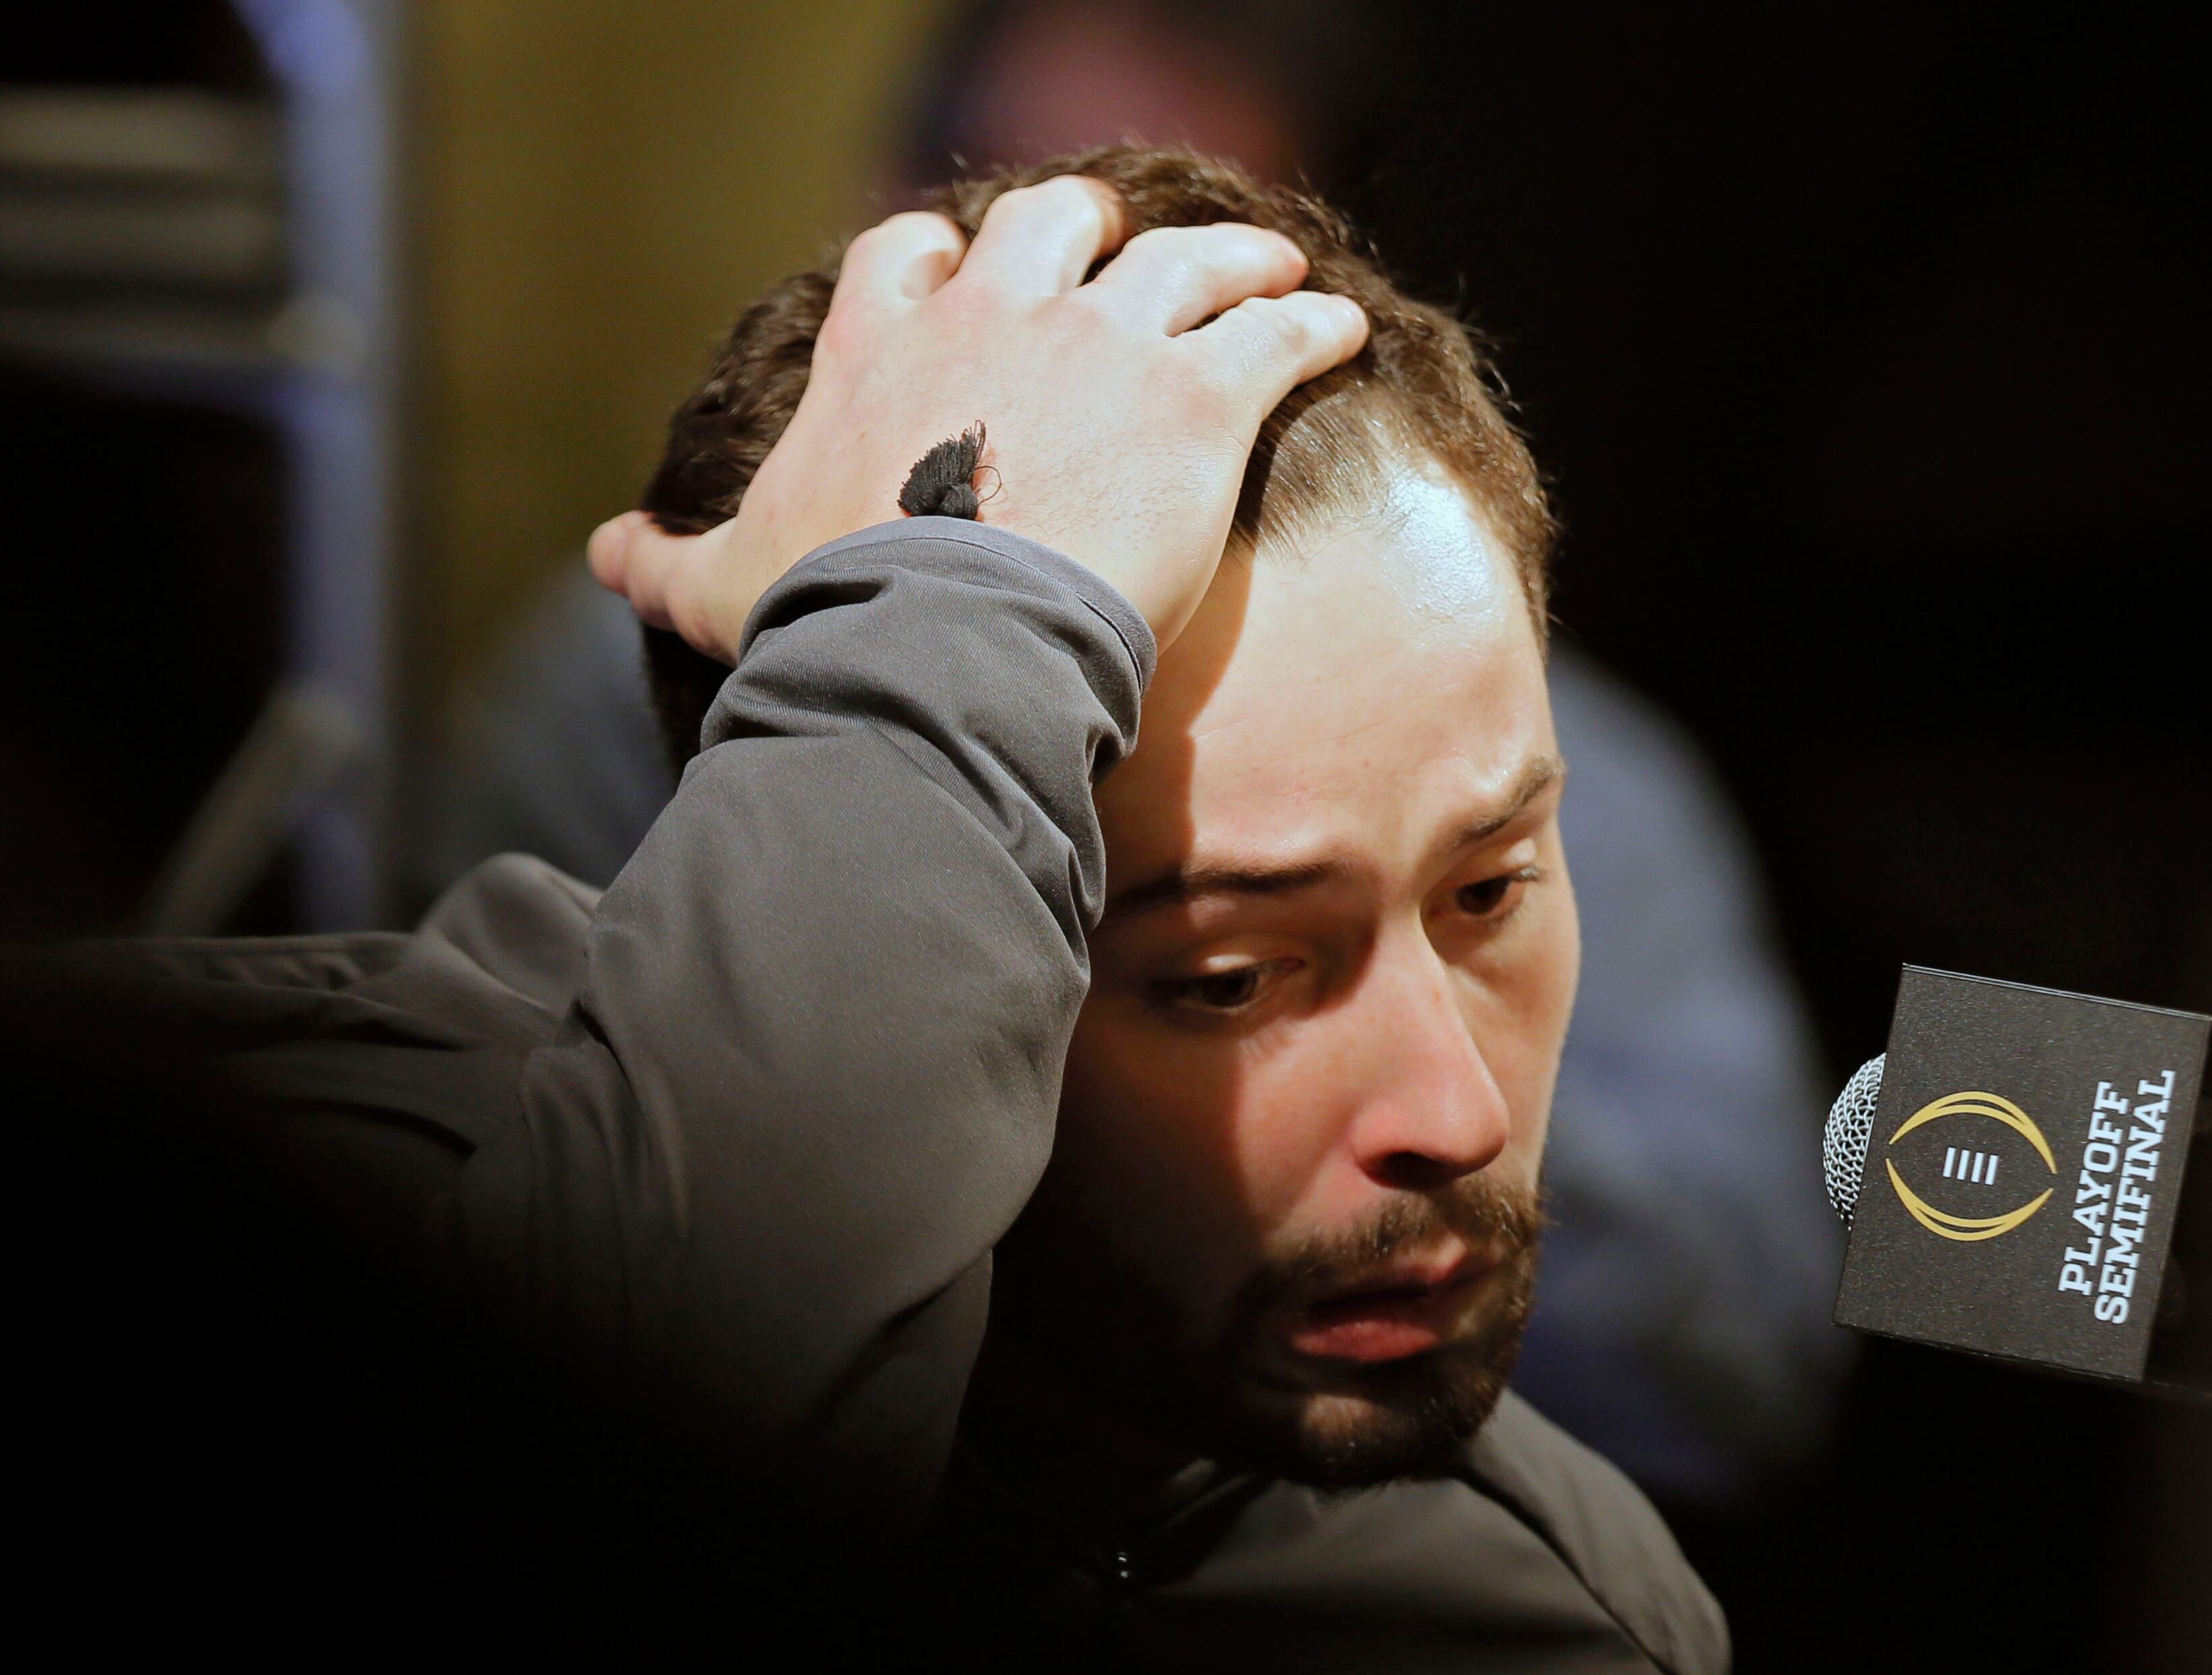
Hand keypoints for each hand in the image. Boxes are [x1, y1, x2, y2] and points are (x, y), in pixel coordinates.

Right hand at [590, 175, 1366, 658]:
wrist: (941, 649)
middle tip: (1131, 257)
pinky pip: (1274, 327)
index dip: (951, 259)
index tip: (975, 272)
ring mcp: (1101, 344)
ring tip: (1272, 270)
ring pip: (1183, 258)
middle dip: (1094, 230)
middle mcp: (996, 316)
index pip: (916, 258)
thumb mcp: (729, 582)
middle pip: (1054, 221)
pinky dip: (1310, 320)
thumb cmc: (832, 617)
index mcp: (889, 346)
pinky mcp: (1195, 393)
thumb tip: (605, 553)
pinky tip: (1339, 330)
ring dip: (1232, 259)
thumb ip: (670, 559)